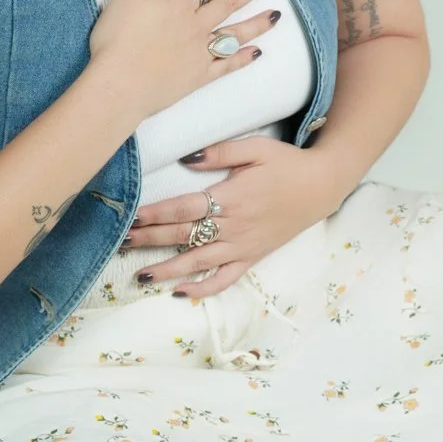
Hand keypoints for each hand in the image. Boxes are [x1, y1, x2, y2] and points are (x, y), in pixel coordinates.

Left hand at [123, 136, 333, 298]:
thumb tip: (184, 159)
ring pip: (198, 263)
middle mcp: (233, 226)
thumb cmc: (286, 163)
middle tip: (120, 242)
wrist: (322, 186)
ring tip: (140, 275)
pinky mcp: (252, 257)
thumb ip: (219, 152)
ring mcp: (242, 245)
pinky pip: (225, 279)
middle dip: (149, 240)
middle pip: (183, 236)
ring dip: (167, 270)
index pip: (183, 209)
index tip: (129, 217)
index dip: (153, 214)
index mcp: (231, 197)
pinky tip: (179, 293)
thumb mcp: (256, 148)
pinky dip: (202, 289)